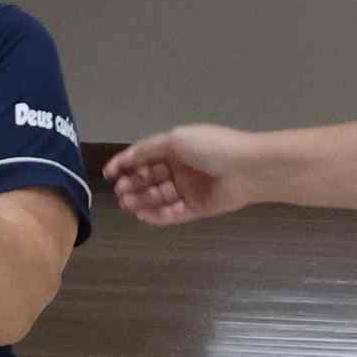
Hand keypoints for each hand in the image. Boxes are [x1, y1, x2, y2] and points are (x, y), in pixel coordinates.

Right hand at [106, 125, 255, 226]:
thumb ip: (147, 150)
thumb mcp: (175, 140)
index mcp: (176, 149)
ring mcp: (189, 190)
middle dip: (132, 185)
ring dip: (141, 201)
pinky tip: (142, 216)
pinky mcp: (197, 208)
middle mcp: (181, 168)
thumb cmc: (211, 148)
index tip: (108, 175)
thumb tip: (125, 159)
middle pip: (150, 179)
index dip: (125, 164)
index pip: (144, 157)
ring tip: (127, 205)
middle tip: (120, 192)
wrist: (248, 169)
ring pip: (159, 198)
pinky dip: (157, 215)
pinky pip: (172, 214)